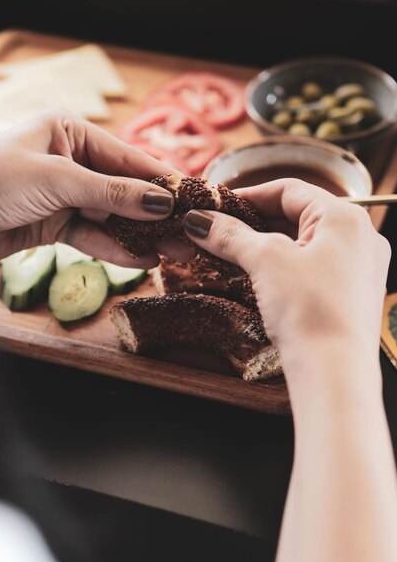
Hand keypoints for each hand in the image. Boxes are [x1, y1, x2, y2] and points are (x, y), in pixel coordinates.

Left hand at [0, 109, 190, 266]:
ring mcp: (65, 195)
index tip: (195, 199)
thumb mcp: (57, 180)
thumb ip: (111, 193)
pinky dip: (115, 249)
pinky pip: (93, 237)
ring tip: (175, 253)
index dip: (163, 181)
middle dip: (157, 215)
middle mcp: (72, 160)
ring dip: (142, 236)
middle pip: (125, 190)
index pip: (129, 158)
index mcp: (71, 132)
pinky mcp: (56, 224)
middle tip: (190, 234)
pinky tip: (142, 260)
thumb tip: (162, 202)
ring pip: (113, 217)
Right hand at [183, 178, 390, 359]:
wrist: (335, 372)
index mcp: (345, 217)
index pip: (289, 189)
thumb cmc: (310, 310)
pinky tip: (261, 276)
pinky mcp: (352, 293)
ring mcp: (359, 267)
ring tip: (233, 253)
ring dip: (268, 244)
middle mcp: (360, 236)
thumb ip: (231, 235)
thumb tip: (200, 220)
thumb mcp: (265, 262)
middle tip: (219, 230)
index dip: (248, 195)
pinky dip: (285, 265)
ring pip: (305, 242)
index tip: (217, 206)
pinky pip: (314, 266)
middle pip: (298, 215)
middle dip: (255, 222)